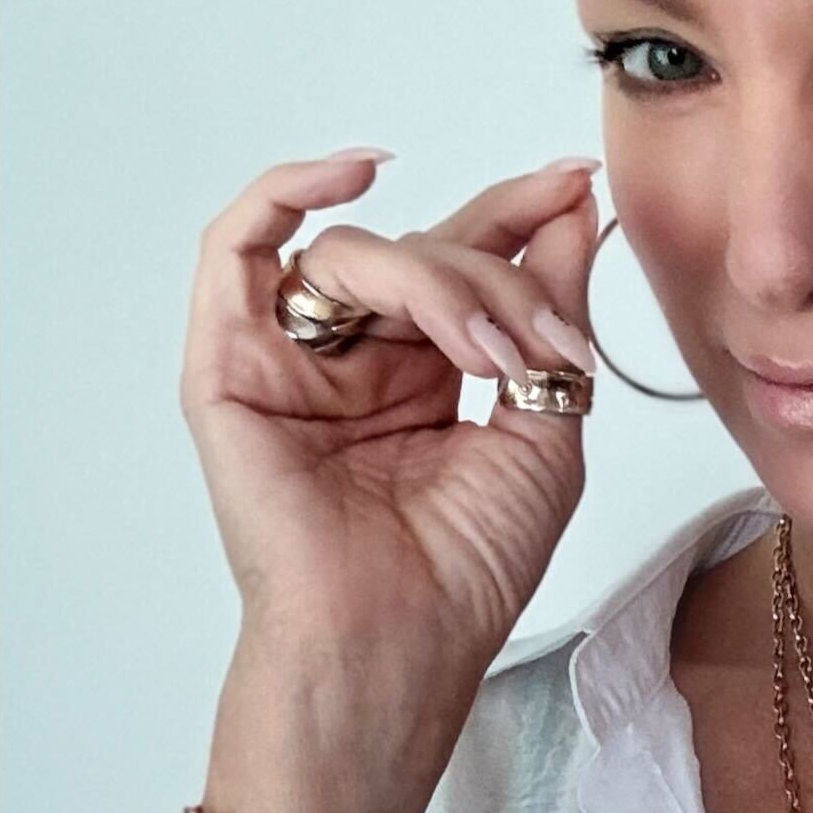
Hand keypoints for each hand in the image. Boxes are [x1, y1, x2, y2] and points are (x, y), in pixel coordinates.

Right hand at [180, 147, 606, 676]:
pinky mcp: (231, 367)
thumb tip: (574, 216)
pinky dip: (285, 195)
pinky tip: (350, 175)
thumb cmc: (467, 567)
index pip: (468, 263)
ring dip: (439, 284)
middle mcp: (360, 361)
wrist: (403, 636)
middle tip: (548, 333)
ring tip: (488, 355)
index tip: (580, 181)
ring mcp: (294, 361)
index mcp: (428, 376)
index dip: (522, 214)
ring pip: (359, 254)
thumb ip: (552, 315)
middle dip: (501, 272)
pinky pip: (236, 249)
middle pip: (425, 252)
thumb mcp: (546, 425)